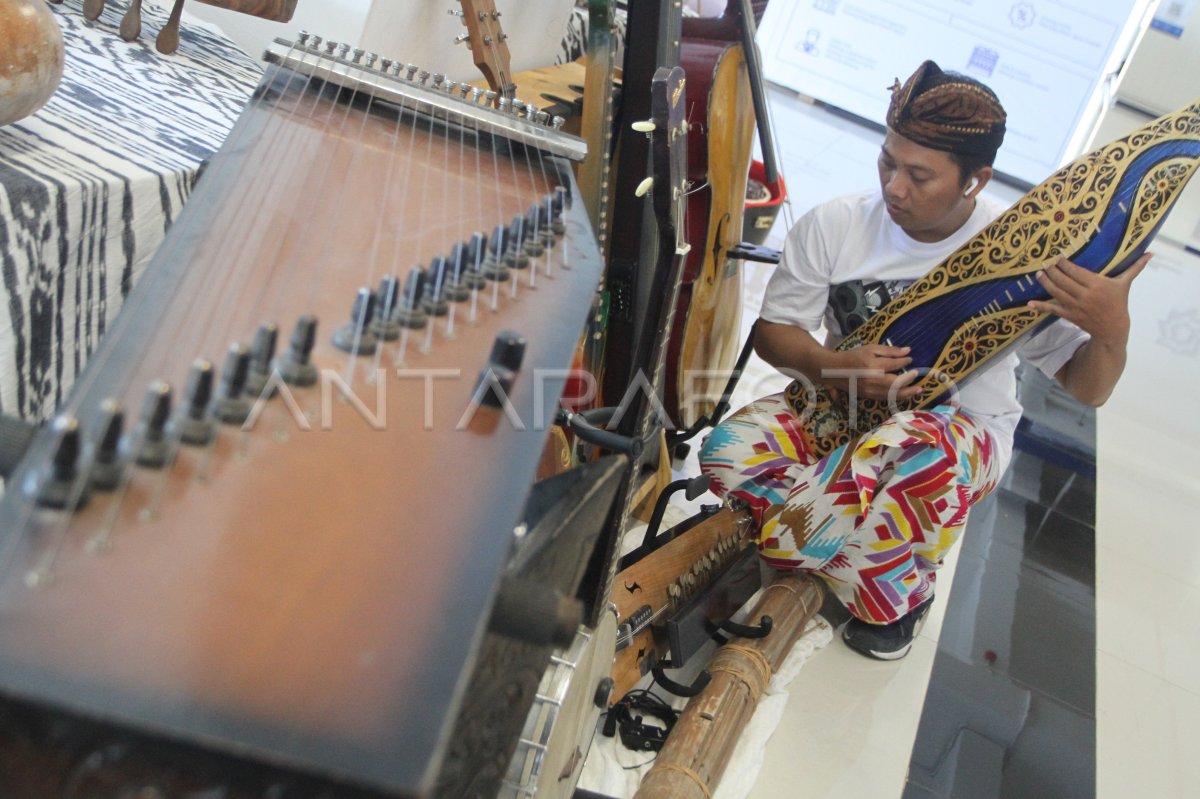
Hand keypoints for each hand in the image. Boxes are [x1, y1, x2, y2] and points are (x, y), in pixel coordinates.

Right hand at [826, 344, 922, 400]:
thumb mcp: (870, 349)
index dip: (905, 362)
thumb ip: (889, 351)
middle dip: (909, 381)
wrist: (834, 370)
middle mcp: (873, 380)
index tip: (911, 360)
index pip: (894, 365)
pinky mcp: (868, 396)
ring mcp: (870, 390)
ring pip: (892, 394)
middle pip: (896, 383)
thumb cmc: (853, 356)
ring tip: (917, 390)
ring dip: (907, 393)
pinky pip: (886, 398)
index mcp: (873, 365)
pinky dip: (896, 397)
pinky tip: (904, 394)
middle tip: (918, 378)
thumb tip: (907, 351)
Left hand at [1028, 254, 1150, 345]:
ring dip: (1045, 283)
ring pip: (1056, 292)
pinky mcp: (1069, 315)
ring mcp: (1076, 306)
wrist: (1113, 328)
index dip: (1064, 264)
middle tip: (1044, 264)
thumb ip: (1135, 267)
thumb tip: (1151, 254)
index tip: (1058, 258)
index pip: (1076, 271)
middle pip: (1064, 280)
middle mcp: (1085, 295)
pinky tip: (1029, 303)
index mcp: (1098, 284)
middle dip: (1052, 271)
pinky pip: (1052, 309)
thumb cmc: (1118, 302)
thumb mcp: (1125, 284)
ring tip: (1038, 274)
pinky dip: (1040, 306)